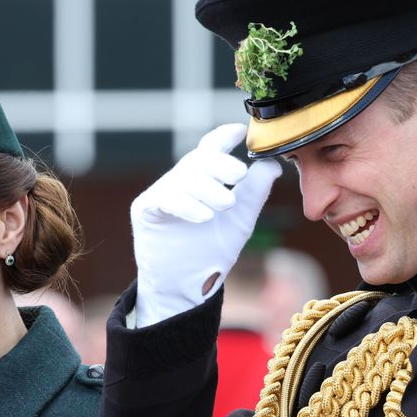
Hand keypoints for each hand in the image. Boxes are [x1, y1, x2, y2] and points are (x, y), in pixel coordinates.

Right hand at [131, 123, 281, 326]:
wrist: (186, 287)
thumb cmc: (210, 252)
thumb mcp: (240, 220)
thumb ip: (255, 192)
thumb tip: (272, 164)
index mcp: (203, 179)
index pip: (211, 148)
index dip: (223, 136)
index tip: (239, 130)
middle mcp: (181, 180)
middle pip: (199, 159)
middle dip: (220, 163)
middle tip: (239, 174)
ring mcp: (161, 193)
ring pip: (184, 178)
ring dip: (208, 189)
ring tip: (226, 204)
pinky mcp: (145, 209)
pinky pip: (165, 198)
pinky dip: (186, 205)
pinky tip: (204, 216)